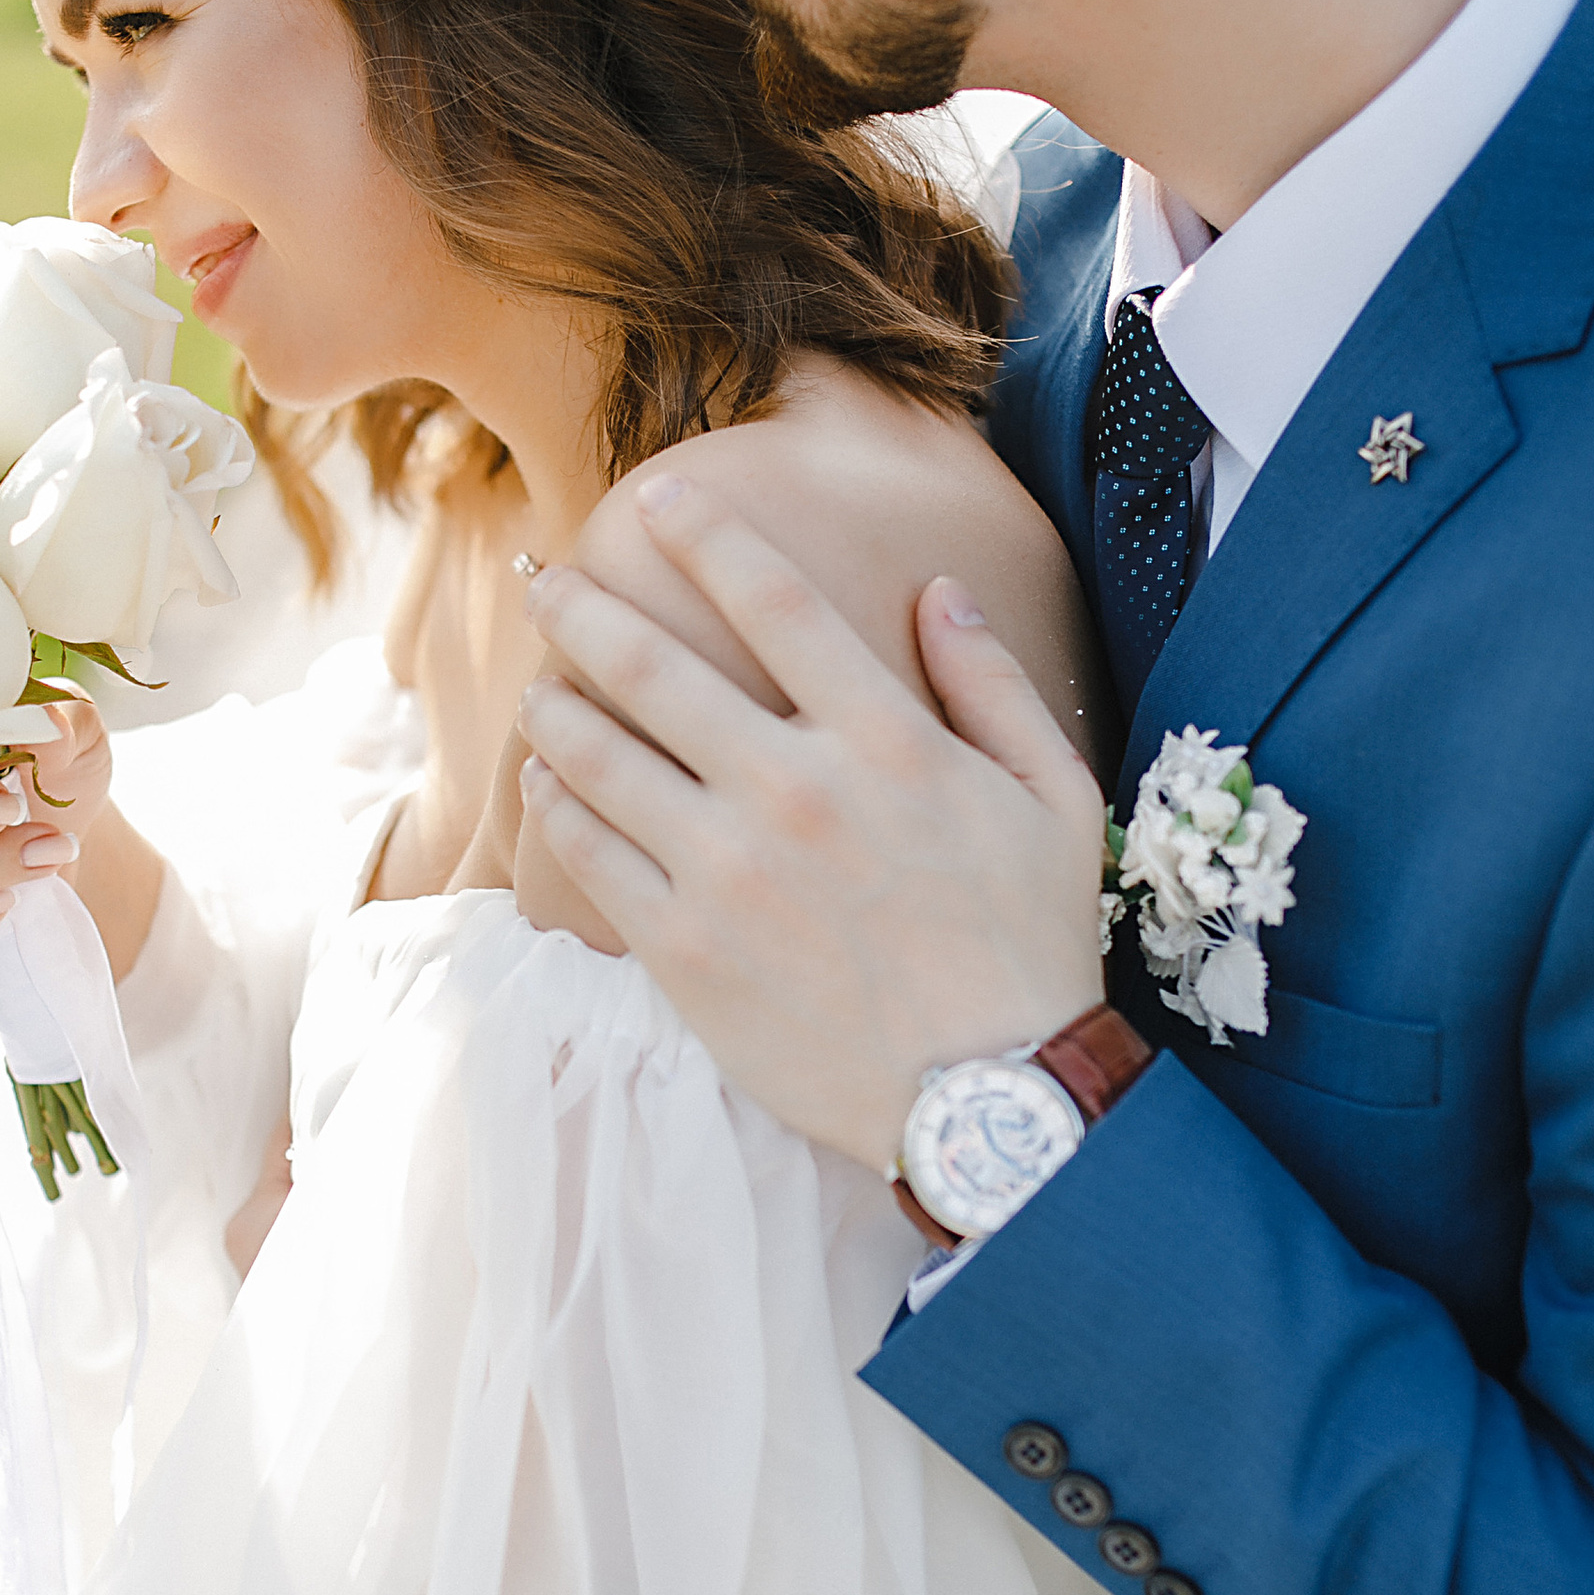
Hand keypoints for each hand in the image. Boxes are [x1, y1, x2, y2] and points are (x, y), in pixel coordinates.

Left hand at [517, 480, 1108, 1168]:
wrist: (984, 1097)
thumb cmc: (1031, 945)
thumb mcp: (1053, 799)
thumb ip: (992, 686)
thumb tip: (940, 591)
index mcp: (884, 741)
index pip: (774, 599)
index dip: (706, 534)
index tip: (660, 497)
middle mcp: (791, 789)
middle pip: (651, 665)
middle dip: (583, 607)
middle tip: (547, 579)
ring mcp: (725, 870)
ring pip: (598, 755)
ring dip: (555, 703)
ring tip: (540, 684)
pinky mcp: (682, 947)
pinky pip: (592, 854)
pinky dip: (559, 805)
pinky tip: (550, 783)